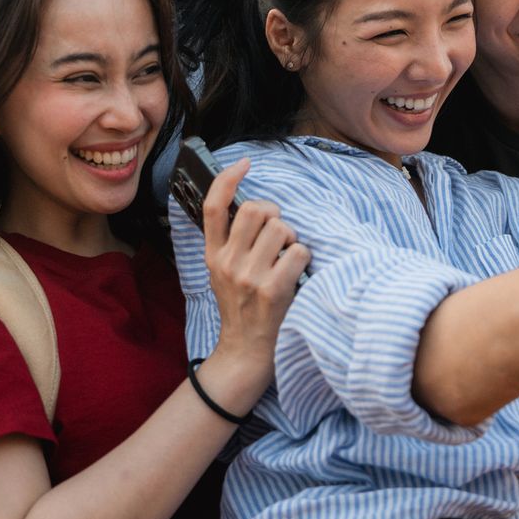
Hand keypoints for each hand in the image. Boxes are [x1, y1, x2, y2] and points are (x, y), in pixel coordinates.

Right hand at [202, 161, 308, 374]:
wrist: (245, 354)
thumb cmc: (242, 308)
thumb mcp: (222, 273)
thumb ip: (231, 243)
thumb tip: (255, 207)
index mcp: (213, 255)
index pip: (213, 207)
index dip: (229, 179)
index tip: (245, 164)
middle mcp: (228, 262)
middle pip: (255, 209)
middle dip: (275, 213)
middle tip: (279, 233)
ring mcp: (249, 276)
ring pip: (281, 228)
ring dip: (292, 238)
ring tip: (288, 257)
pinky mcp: (272, 290)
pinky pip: (299, 251)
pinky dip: (304, 259)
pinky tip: (297, 275)